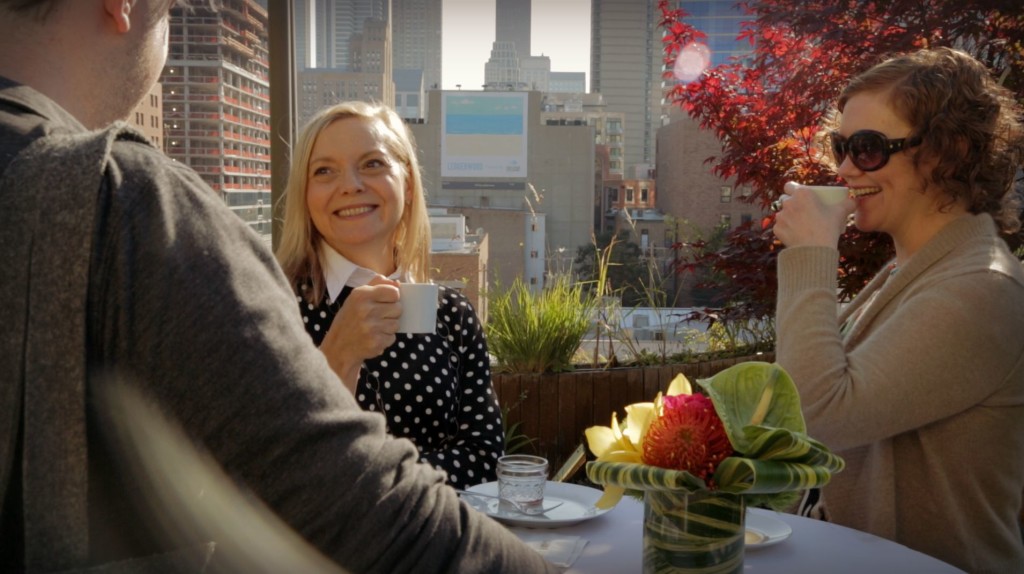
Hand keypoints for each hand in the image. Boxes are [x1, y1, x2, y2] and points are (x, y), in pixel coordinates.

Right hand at [319, 275, 400, 392]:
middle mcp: (365, 309)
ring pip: (396, 324)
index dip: (392, 298)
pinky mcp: (375, 342)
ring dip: (388, 327)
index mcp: (361, 294)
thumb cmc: (350, 319)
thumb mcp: (357, 297)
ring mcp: (371, 327)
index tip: (385, 302)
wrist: (337, 347)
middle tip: (377, 318)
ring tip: (374, 328)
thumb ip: (377, 285)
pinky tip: (373, 338)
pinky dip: (385, 339)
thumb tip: (397, 283)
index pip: (394, 292)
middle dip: (391, 314)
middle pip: (398, 308)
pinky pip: (392, 338)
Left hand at [772, 185, 854, 247]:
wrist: (815, 250)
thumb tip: (855, 200)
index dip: (793, 189)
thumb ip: (849, 203)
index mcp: (802, 194)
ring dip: (787, 216)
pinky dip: (785, 229)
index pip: (789, 185)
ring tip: (798, 223)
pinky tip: (794, 233)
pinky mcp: (777, 229)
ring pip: (781, 213)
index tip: (798, 194)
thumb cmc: (827, 228)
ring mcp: (781, 216)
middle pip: (784, 198)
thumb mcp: (840, 213)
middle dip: (790, 202)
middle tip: (800, 210)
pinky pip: (779, 226)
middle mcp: (788, 202)